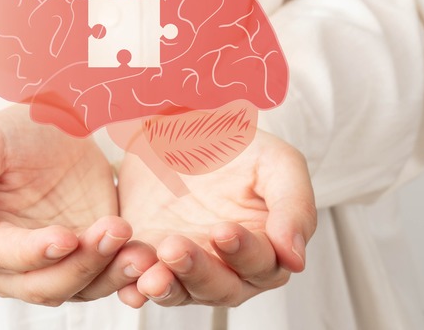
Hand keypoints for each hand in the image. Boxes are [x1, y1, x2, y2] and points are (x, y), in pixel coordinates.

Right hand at [0, 105, 156, 305]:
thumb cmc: (10, 135)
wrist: (56, 127)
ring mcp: (51, 268)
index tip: (66, 237)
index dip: (32, 252)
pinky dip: (125, 273)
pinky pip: (106, 279)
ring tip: (136, 248)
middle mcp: (10, 268)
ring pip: (78, 288)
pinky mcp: (87, 262)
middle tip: (114, 231)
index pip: (1, 258)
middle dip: (80, 264)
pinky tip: (143, 255)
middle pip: (43, 284)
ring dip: (109, 272)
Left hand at [115, 130, 316, 307]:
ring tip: (149, 274)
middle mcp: (229, 268)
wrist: (175, 131)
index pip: (262, 264)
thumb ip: (294, 206)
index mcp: (266, 248)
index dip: (244, 253)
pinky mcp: (149, 264)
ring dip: (165, 286)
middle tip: (175, 246)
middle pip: (221, 288)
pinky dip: (132, 287)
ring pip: (180, 293)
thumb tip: (296, 258)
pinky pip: (140, 286)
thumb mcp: (275, 162)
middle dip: (198, 271)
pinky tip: (127, 280)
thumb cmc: (234, 146)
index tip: (223, 231)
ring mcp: (186, 270)